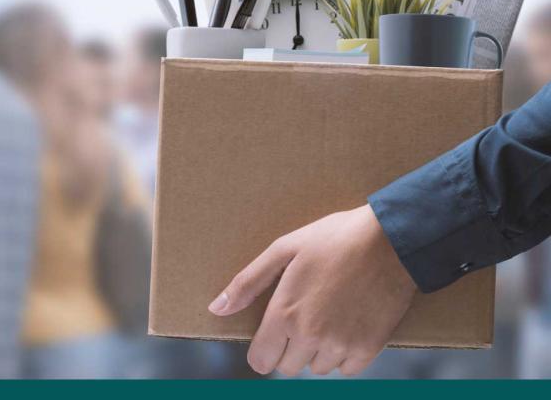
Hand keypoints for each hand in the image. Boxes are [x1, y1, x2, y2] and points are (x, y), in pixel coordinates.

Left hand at [208, 204, 416, 376]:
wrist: (390, 239)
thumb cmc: (333, 238)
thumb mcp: (284, 249)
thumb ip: (248, 282)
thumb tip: (216, 309)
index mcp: (284, 313)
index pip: (260, 361)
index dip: (263, 349)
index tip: (271, 335)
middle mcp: (309, 336)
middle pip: (288, 367)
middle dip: (289, 347)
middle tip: (303, 316)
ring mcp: (340, 345)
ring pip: (318, 367)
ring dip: (318, 350)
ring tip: (328, 315)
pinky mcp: (369, 347)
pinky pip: (348, 369)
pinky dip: (345, 354)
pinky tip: (348, 325)